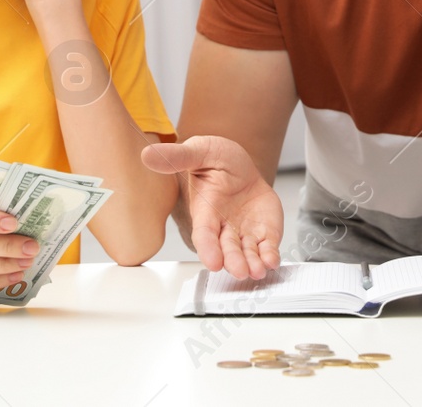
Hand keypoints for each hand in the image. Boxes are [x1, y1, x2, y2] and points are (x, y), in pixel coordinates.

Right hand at [139, 135, 282, 279]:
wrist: (241, 165)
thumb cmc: (216, 160)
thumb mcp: (200, 151)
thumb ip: (179, 156)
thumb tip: (148, 154)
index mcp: (205, 211)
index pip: (203, 234)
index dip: (207, 248)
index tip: (212, 262)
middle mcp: (223, 227)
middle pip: (226, 250)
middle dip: (233, 261)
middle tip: (240, 270)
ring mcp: (243, 232)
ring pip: (247, 254)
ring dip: (252, 264)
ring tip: (258, 270)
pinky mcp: (263, 232)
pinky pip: (267, 248)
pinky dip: (270, 256)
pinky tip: (272, 260)